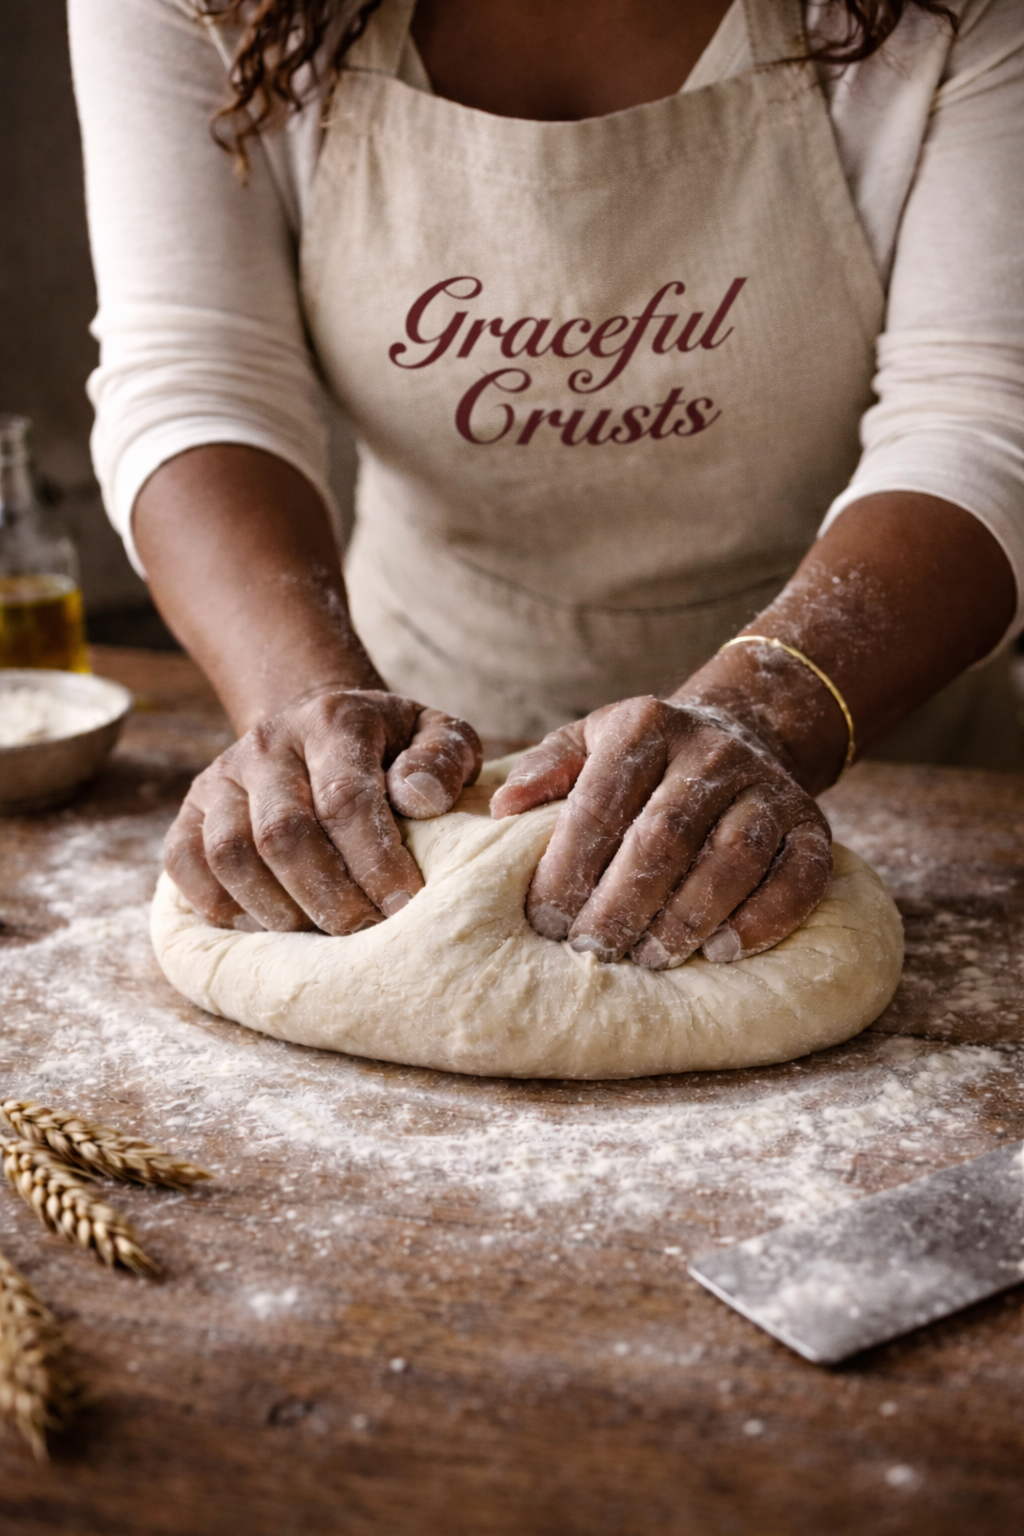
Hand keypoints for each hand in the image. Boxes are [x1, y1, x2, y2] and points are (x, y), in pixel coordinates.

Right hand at [165, 688, 481, 933]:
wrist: (320, 727)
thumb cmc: (391, 746)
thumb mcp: (436, 735)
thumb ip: (442, 760)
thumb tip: (420, 799)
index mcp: (333, 720)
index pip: (345, 799)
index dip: (375, 862)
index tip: (405, 906)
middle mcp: (268, 742)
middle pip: (283, 834)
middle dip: (328, 898)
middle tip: (365, 933)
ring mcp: (222, 775)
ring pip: (231, 854)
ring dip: (277, 909)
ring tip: (319, 937)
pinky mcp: (191, 808)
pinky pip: (183, 861)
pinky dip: (218, 905)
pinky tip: (263, 927)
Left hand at [489, 695, 830, 965]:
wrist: (742, 727)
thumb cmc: (643, 755)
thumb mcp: (588, 738)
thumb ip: (547, 768)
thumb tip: (503, 809)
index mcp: (647, 726)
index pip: (600, 802)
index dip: (571, 867)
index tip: (545, 919)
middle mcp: (713, 751)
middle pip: (664, 837)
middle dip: (623, 903)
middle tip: (591, 949)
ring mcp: (768, 788)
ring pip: (734, 857)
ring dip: (689, 917)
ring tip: (650, 958)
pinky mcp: (813, 824)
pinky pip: (800, 876)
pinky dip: (765, 919)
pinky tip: (723, 952)